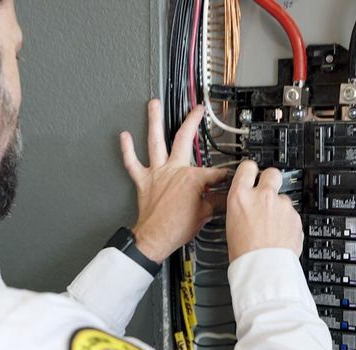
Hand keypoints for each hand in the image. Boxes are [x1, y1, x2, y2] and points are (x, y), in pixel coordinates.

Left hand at [120, 99, 227, 263]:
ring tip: (153, 104)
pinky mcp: (143, 181)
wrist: (155, 238)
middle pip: (184, 139)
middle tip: (196, 110)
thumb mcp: (205, 214)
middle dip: (192, 121)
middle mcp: (174, 170)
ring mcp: (157, 173)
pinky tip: (124, 136)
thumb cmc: (176, 228)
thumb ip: (217, 201)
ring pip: (155, 142)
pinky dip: (127, 150)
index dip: (224, 174)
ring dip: (154, 121)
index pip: (214, 172)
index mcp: (192, 178)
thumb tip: (228, 197)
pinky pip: (132, 163)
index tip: (231, 174)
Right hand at [226, 161, 303, 261]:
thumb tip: (246, 202)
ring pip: (283, 197)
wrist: (263, 268)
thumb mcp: (231, 222)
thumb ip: (242, 206)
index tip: (251, 173)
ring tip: (271, 224)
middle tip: (266, 192)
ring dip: (278, 206)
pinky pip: (291, 213)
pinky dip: (287, 221)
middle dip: (270, 180)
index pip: (247, 167)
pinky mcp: (295, 217)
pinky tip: (278, 233)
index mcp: (241, 196)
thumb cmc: (243, 251)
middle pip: (272, 172)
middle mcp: (263, 196)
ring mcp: (281, 205)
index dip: (250, 170)